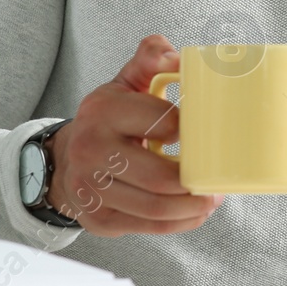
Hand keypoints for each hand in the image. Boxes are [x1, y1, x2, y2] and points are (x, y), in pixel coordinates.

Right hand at [44, 35, 223, 235]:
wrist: (66, 159)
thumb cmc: (109, 119)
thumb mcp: (127, 81)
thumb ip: (151, 59)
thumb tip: (178, 57)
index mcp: (103, 110)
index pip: (162, 123)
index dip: (191, 131)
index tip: (208, 133)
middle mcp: (90, 150)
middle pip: (160, 177)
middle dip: (197, 181)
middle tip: (220, 178)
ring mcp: (91, 189)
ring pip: (156, 208)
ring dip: (194, 207)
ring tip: (212, 197)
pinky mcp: (98, 219)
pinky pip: (148, 228)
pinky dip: (179, 223)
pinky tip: (194, 211)